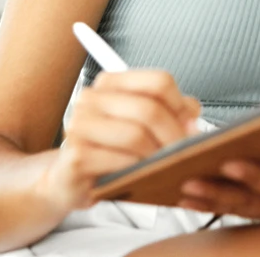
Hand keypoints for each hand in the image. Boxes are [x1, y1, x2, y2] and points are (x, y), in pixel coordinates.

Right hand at [39, 70, 201, 212]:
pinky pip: (119, 161)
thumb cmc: (108, 149)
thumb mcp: (141, 124)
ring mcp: (79, 125)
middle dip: (173, 135)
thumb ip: (170, 111)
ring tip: (164, 165)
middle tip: (182, 152)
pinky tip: (140, 175)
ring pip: (135, 135)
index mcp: (110, 83)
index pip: (158, 81)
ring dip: (156, 155)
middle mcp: (91, 98)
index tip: (189, 124)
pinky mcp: (75, 156)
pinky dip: (137, 170)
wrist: (67, 178)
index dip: (180, 105)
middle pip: (149, 108)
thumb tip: (192, 113)